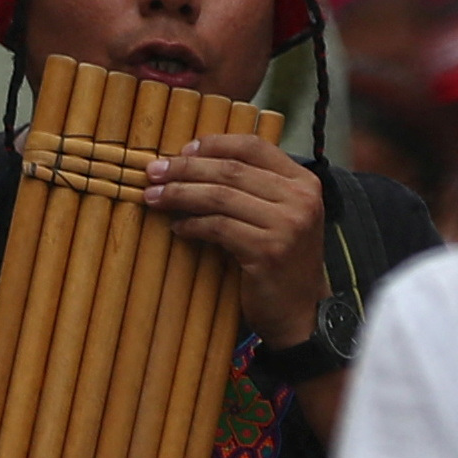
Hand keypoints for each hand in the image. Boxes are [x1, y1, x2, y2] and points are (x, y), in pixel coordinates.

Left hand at [143, 127, 331, 348]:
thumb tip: (191, 158)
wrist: (301, 312)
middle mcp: (301, 198)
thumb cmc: (281, 260)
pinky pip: (219, 228)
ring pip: (221, 196)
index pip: (253, 146)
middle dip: (186, 168)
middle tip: (154, 172)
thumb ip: (251, 186)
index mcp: (303, 181)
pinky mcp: (269, 251)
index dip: (214, 144)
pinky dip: (193, 225)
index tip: (182, 150)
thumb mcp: (277, 214)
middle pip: (231, 169)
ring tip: (154, 197)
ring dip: (181, 194)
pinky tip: (177, 227)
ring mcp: (288, 224)